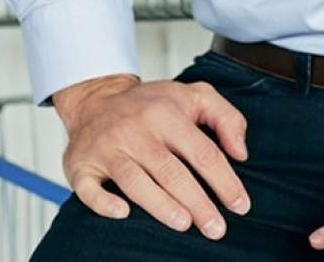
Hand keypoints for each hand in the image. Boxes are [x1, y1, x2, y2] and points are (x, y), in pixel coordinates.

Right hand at [52, 72, 252, 238]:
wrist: (97, 98)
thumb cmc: (152, 105)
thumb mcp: (194, 95)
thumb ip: (226, 117)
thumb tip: (241, 153)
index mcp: (168, 112)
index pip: (203, 151)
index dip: (224, 180)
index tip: (240, 205)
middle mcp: (137, 129)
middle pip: (171, 170)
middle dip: (198, 202)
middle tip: (217, 229)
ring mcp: (108, 147)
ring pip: (136, 180)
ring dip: (160, 204)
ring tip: (184, 224)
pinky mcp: (82, 164)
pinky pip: (89, 188)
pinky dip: (104, 202)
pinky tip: (123, 214)